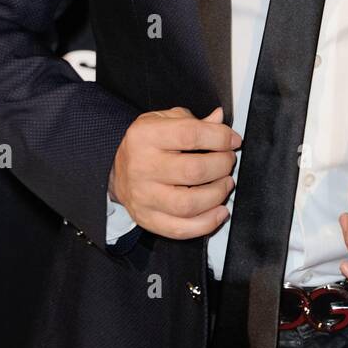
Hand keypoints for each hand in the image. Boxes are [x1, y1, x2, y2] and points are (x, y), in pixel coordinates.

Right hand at [109, 105, 240, 239]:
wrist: (114, 168)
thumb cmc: (145, 144)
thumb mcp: (164, 121)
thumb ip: (194, 121)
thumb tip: (219, 118)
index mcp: (146, 136)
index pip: (190, 135)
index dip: (220, 137)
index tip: (233, 140)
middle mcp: (142, 166)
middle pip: (193, 171)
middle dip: (222, 166)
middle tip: (228, 161)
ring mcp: (144, 196)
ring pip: (189, 204)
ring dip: (217, 194)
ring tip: (225, 184)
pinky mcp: (147, 218)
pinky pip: (180, 229)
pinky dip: (206, 223)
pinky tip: (219, 211)